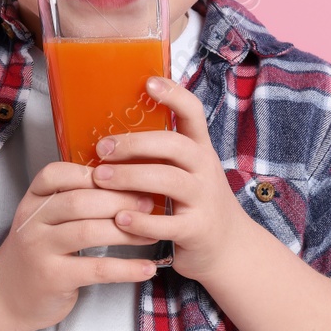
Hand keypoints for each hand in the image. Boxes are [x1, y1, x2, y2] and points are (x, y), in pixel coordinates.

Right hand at [0, 160, 160, 330]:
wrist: (7, 297)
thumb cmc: (38, 253)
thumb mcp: (44, 220)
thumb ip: (71, 200)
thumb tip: (123, 182)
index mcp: (33, 201)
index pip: (57, 174)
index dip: (93, 173)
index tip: (124, 176)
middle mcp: (32, 222)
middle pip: (80, 201)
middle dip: (120, 199)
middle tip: (149, 202)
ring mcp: (40, 250)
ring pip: (89, 232)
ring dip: (128, 231)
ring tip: (154, 232)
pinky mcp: (54, 278)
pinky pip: (96, 269)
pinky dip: (126, 268)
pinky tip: (147, 268)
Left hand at [90, 74, 250, 281]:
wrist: (229, 247)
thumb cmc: (196, 203)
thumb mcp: (188, 171)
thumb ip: (161, 153)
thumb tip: (108, 132)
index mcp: (200, 149)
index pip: (193, 113)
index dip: (173, 94)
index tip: (148, 82)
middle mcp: (205, 169)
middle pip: (174, 145)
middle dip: (135, 144)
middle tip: (102, 148)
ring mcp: (204, 199)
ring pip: (169, 181)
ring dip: (130, 177)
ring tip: (101, 179)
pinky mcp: (197, 230)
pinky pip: (168, 224)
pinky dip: (141, 222)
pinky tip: (119, 219)